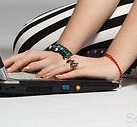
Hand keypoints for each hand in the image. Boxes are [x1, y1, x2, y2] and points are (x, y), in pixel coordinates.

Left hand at [3, 50, 120, 80]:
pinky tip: (58, 77)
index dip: (38, 63)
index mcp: (69, 59)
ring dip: (50, 71)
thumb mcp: (78, 70)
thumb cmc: (95, 70)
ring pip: (61, 67)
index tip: (25, 66)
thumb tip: (54, 76)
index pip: (51, 61)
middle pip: (53, 62)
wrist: (111, 67)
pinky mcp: (87, 69)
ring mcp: (80, 63)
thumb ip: (66, 71)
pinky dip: (65, 74)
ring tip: (39, 75)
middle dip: (38, 66)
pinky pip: (74, 71)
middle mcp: (73, 59)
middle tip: (26, 69)